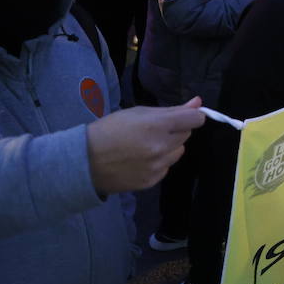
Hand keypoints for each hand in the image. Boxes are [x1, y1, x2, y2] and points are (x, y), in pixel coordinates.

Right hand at [86, 98, 204, 195]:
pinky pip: (166, 167)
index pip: (194, 119)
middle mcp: (161, 147)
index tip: (186, 115)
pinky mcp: (152, 181)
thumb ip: (171, 110)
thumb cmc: (109, 130)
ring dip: (169, 147)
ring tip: (146, 145)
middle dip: (175, 130)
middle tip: (154, 129)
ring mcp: (157, 167)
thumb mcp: (138, 112)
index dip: (193, 115)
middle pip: (186, 135)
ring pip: (178, 152)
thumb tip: (198, 103)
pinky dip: (159, 162)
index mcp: (157, 126)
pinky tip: (141, 159)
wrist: (85, 161)